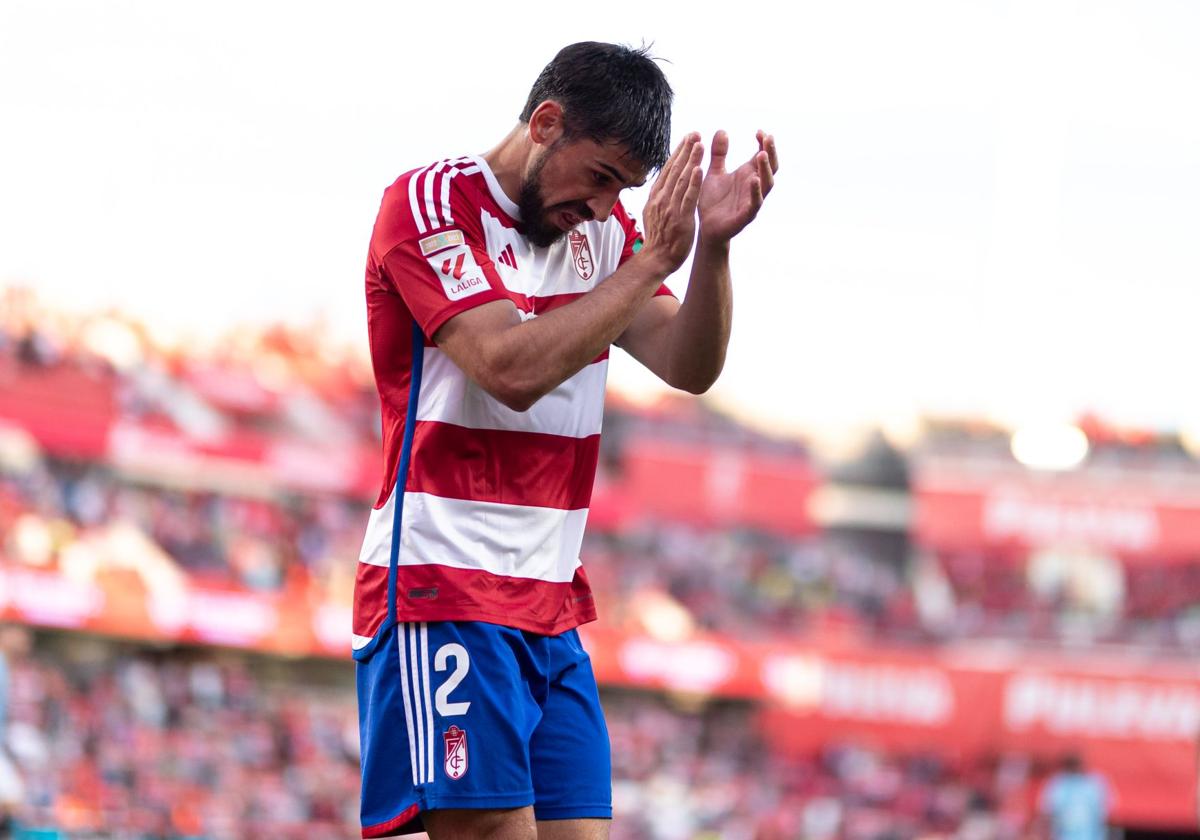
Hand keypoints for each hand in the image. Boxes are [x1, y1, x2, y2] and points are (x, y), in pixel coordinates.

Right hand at [638, 133, 703, 275]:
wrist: (656, 259)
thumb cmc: (659, 237)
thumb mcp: (654, 211)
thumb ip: (660, 195)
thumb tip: (663, 181)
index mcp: (656, 195)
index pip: (668, 169)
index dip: (678, 152)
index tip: (688, 138)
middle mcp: (662, 198)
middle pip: (675, 170)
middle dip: (686, 150)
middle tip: (695, 134)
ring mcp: (671, 208)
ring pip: (682, 180)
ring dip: (691, 160)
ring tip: (699, 144)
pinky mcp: (681, 218)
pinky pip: (688, 198)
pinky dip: (693, 183)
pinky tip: (699, 169)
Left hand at [697, 130, 777, 243]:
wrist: (705, 227)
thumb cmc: (712, 201)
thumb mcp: (714, 173)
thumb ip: (719, 154)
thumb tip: (722, 130)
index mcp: (748, 175)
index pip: (762, 156)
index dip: (764, 143)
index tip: (759, 131)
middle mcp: (753, 187)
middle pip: (770, 167)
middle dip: (771, 152)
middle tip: (768, 137)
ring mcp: (752, 201)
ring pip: (767, 184)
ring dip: (765, 169)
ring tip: (760, 154)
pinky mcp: (745, 216)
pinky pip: (755, 203)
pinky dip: (756, 191)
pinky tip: (753, 179)